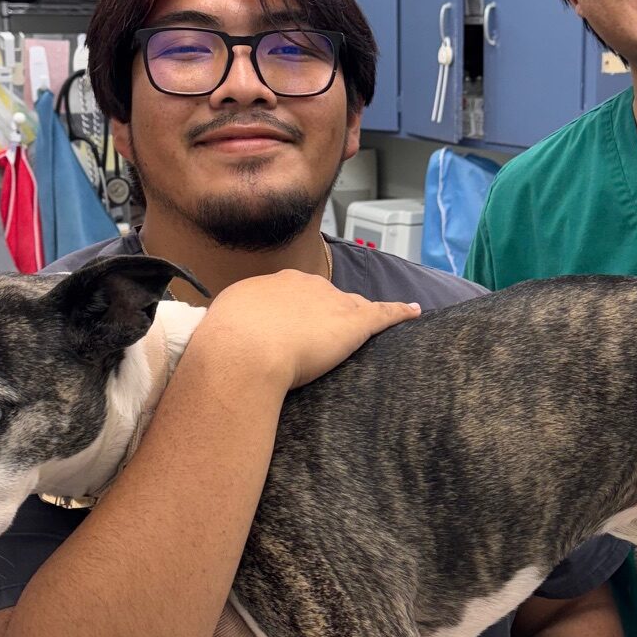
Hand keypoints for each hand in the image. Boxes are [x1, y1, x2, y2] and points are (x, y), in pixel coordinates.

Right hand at [202, 271, 419, 389]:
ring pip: (352, 304)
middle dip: (324, 313)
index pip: (292, 295)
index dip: (294, 313)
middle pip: (324, 297)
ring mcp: (330, 301)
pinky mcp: (354, 322)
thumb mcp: (221, 329)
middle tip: (318, 338)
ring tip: (369, 323)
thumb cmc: (225, 346)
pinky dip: (400, 312)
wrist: (244, 351)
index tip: (291, 329)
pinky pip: (383, 313)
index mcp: (271, 286)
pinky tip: (414, 312)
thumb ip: (232, 331)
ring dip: (361, 312)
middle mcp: (303, 285)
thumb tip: (225, 343)